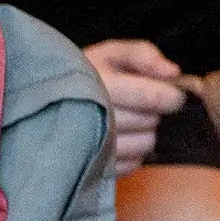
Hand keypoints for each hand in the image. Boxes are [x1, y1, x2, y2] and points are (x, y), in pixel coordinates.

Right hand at [81, 39, 187, 170]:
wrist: (46, 101)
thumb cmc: (89, 74)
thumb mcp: (112, 53)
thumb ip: (143, 55)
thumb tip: (172, 72)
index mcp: (100, 84)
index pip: (152, 97)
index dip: (170, 96)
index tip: (170, 93)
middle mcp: (92, 116)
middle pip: (150, 122)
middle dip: (153, 112)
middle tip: (139, 105)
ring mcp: (89, 146)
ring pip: (144, 144)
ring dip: (144, 133)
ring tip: (127, 121)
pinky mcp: (91, 167)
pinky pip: (132, 164)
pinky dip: (133, 153)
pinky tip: (119, 137)